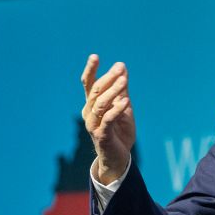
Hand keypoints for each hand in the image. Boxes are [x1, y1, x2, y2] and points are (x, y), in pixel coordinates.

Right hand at [80, 54, 135, 183]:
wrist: (119, 158)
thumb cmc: (119, 132)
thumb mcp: (123, 107)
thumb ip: (122, 89)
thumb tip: (122, 68)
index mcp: (92, 105)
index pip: (89, 85)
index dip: (90, 70)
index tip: (95, 56)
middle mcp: (89, 113)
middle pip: (96, 92)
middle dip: (108, 78)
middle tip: (120, 67)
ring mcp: (93, 125)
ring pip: (100, 104)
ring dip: (112, 91)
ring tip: (124, 80)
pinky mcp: (101, 135)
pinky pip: (107, 120)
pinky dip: (116, 109)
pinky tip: (125, 101)